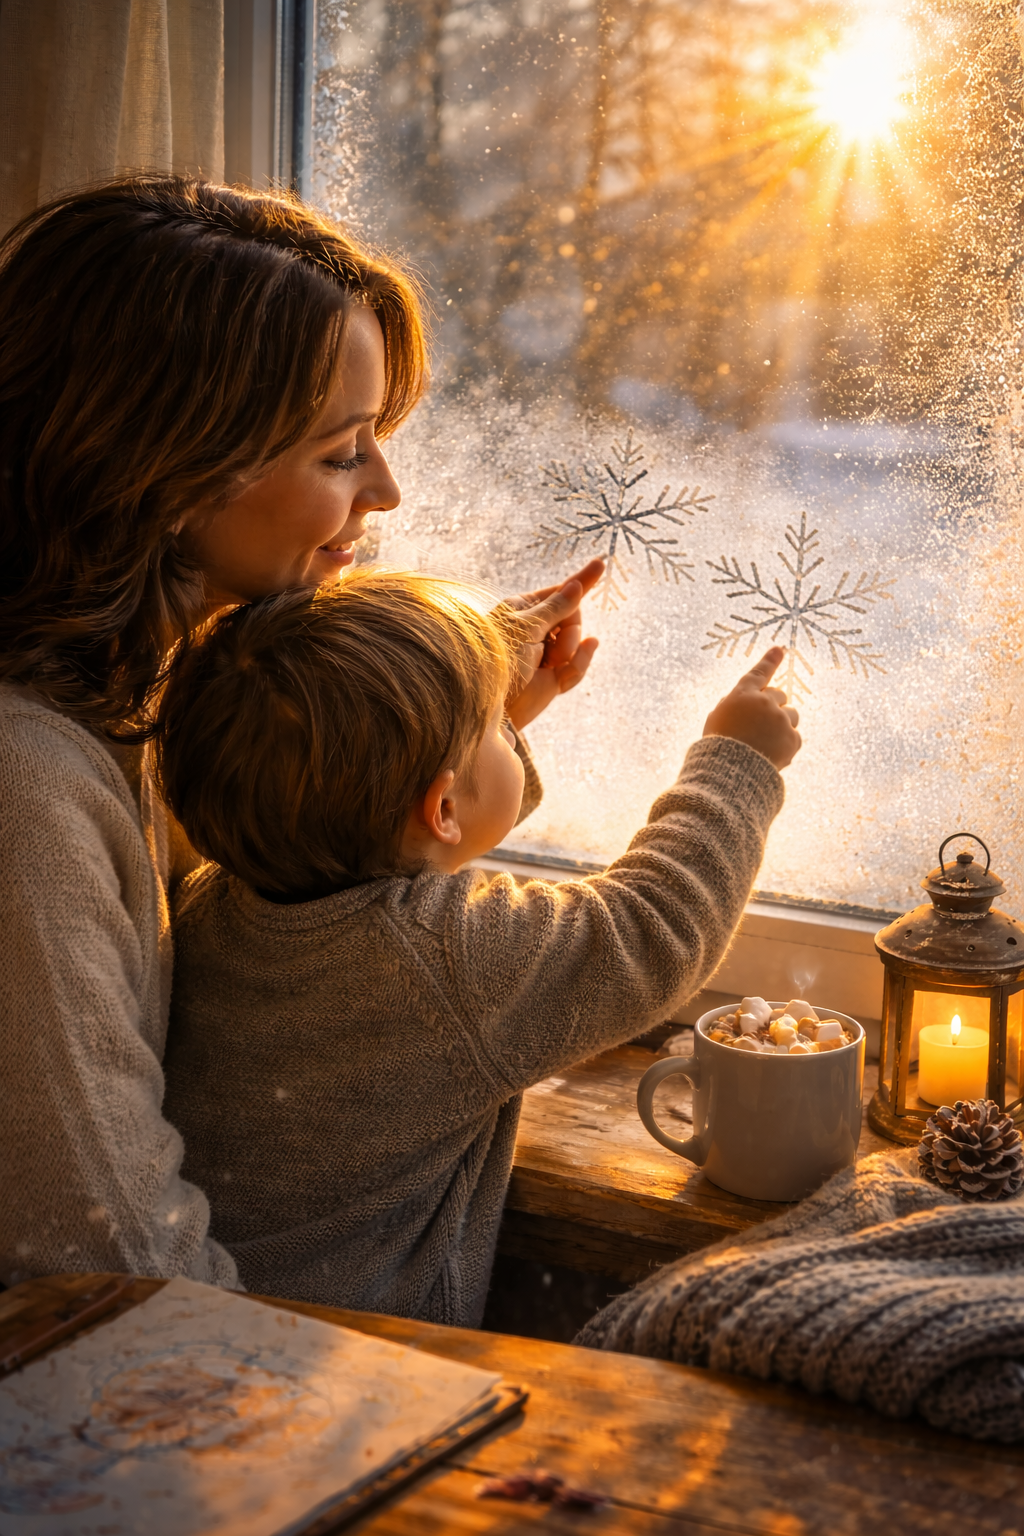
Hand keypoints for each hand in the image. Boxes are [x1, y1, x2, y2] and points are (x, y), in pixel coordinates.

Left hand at [498, 559, 603, 731]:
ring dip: (569, 652)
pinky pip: (578, 666)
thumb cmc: (498, 658)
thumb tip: (575, 586)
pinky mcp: (553, 678)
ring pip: (578, 643)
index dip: (581, 581)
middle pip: (573, 617)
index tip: (601, 563)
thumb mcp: (527, 627)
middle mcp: (536, 628)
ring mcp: (546, 653)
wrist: (490, 703)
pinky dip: (582, 662)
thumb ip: (556, 608)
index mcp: (524, 609)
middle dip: (569, 631)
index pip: (559, 592)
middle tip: (549, 647)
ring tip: (546, 665)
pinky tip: (589, 650)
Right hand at [703, 647, 801, 768]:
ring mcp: (781, 720)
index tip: (780, 649)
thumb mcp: (716, 719)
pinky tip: (771, 754)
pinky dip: (786, 744)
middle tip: (761, 724)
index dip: (770, 660)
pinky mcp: (792, 739)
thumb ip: (732, 705)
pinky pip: (794, 736)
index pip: (759, 672)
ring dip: (783, 723)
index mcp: (743, 695)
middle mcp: (765, 702)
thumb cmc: (718, 746)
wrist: (731, 773)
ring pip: (792, 714)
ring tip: (767, 741)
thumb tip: (747, 703)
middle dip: (773, 705)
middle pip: (779, 695)